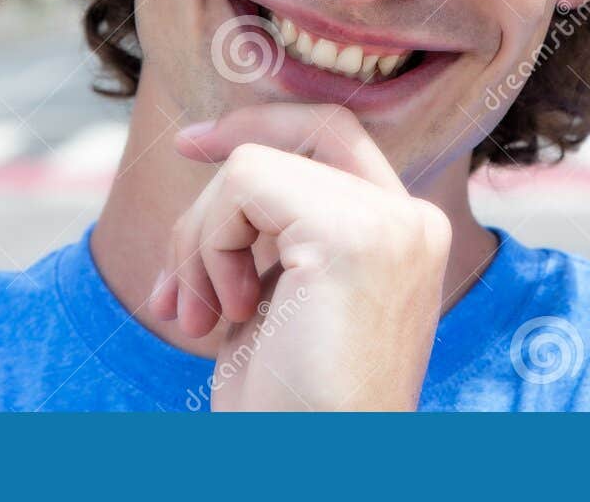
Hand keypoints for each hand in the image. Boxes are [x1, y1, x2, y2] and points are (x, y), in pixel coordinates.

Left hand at [150, 103, 451, 410]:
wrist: (307, 467)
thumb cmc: (287, 405)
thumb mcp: (283, 295)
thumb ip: (279, 228)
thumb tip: (221, 156)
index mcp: (408, 235)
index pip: (337, 135)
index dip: (266, 122)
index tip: (193, 143)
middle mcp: (413, 221)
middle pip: (304, 133)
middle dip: (222, 171)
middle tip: (176, 223)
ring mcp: (390, 224)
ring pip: (255, 165)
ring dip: (201, 242)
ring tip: (204, 316)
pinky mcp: (352, 235)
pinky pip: (243, 183)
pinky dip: (206, 248)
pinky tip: (225, 315)